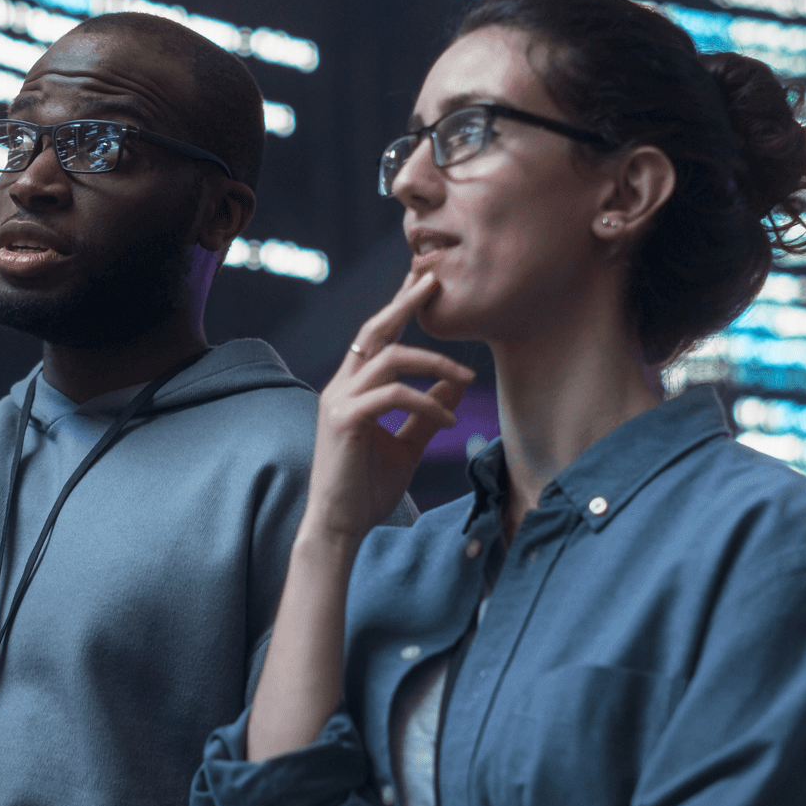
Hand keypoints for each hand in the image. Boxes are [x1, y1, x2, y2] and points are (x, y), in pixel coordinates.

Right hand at [305, 272, 476, 544]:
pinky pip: (393, 395)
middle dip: (405, 301)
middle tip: (432, 279)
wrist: (340, 526)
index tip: (421, 281)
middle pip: (373, 330)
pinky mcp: (344, 420)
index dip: (398, 305)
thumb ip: (428, 411)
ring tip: (466, 374)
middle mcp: (340, 387)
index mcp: (351, 388)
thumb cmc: (367, 488)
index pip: (376, 336)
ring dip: (434, 362)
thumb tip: (455, 381)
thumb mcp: (408, 444)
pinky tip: (448, 419)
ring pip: (389, 358)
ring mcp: (338, 401)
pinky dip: (427, 402)